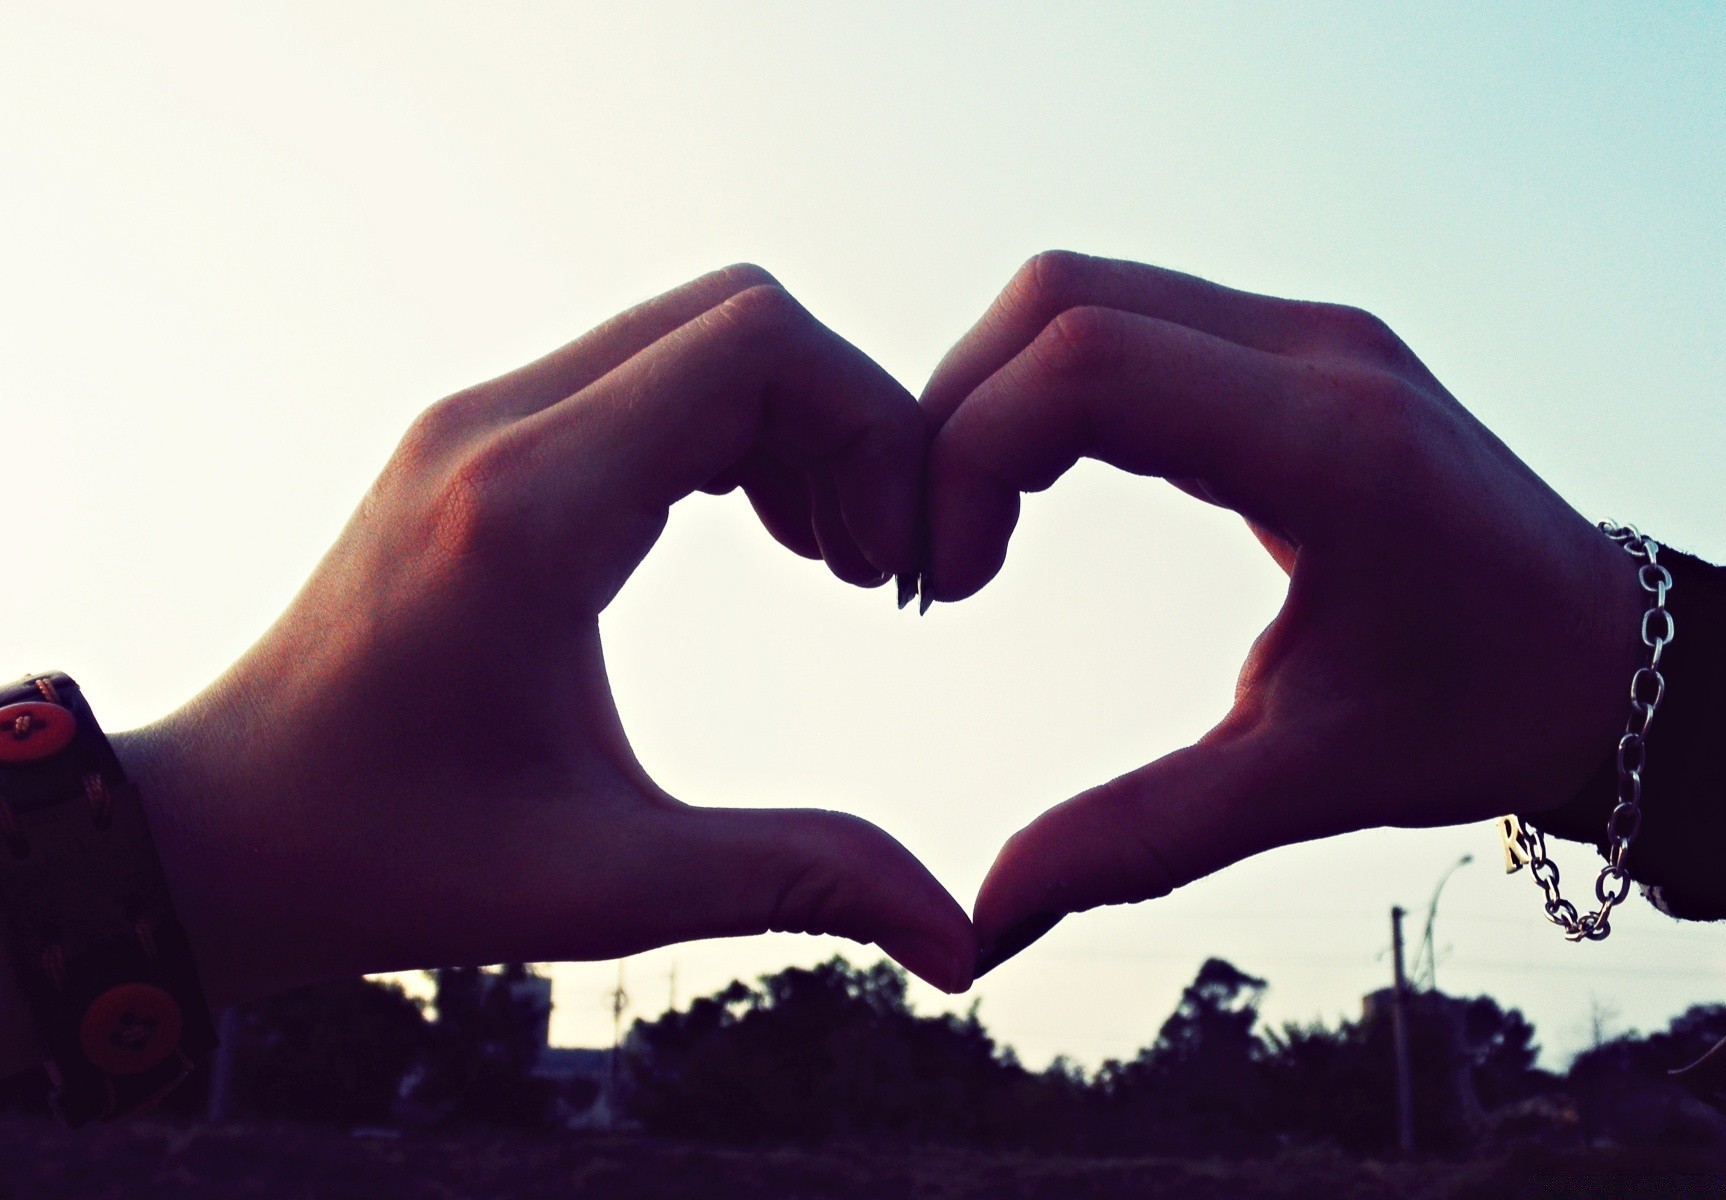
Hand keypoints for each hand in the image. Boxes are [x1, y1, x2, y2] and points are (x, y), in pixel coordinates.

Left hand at [121, 266, 976, 1003]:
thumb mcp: (608, 884)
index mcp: (532, 512)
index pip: (753, 347)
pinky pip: (644, 374)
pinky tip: (766, 538)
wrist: (224, 832)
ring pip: (696, 335)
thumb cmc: (393, 862)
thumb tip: (962, 943)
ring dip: (793, 429)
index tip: (896, 565)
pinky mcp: (475, 438)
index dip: (873, 428)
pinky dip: (732, 434)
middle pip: (738, 318)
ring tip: (833, 560)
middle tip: (878, 567)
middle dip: (849, 426)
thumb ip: (799, 881)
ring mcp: (477, 420)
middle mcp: (497, 428)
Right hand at [922, 251, 1644, 965]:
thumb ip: (1139, 841)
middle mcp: (1320, 350)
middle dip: (955, 418)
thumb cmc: (1480, 722)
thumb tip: (982, 927)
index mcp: (1333, 446)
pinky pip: (1130, 313)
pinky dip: (1048, 386)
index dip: (971, 457)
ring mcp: (1312, 330)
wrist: (1615, 658)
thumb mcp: (1307, 784)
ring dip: (993, 397)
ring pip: (1083, 292)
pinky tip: (1033, 487)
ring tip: (968, 530)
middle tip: (930, 558)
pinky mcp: (1300, 341)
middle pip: (1060, 300)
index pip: (1090, 366)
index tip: (950, 586)